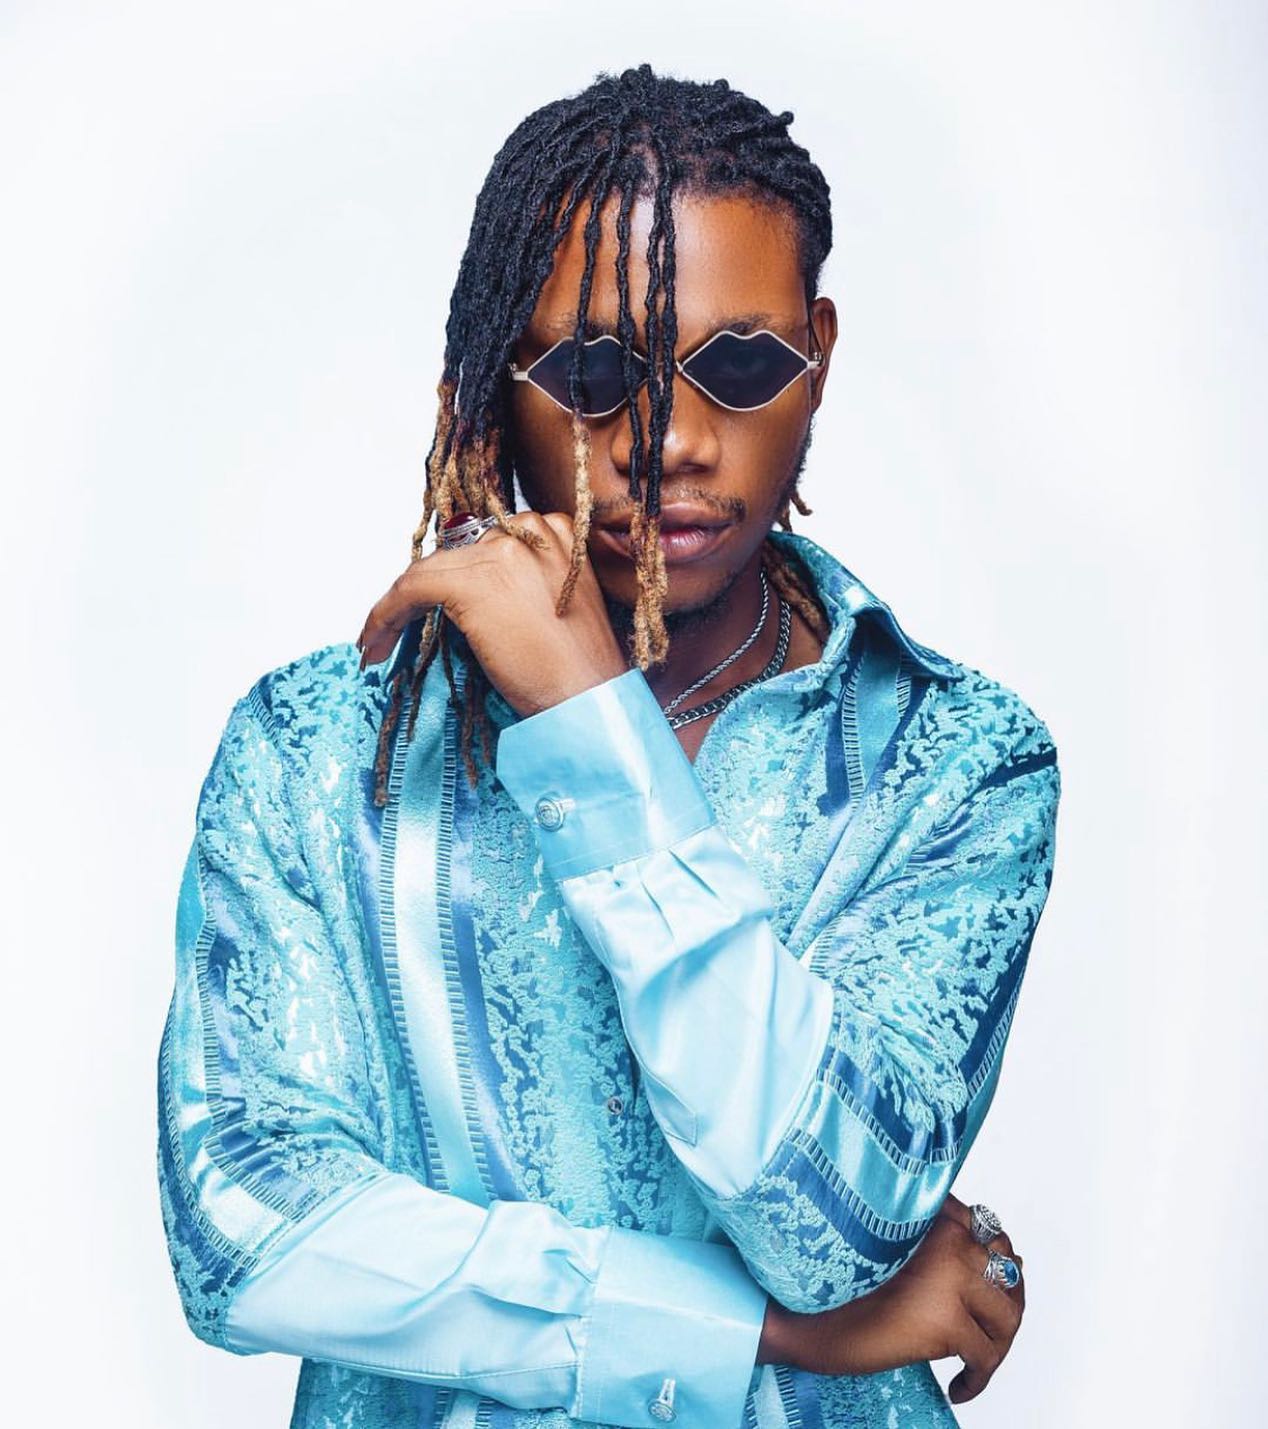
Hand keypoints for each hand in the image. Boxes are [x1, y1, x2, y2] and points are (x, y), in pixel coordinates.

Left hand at [356, 512, 626, 715]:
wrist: (591, 700)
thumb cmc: (580, 670)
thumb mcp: (561, 606)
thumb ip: (526, 583)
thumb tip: (474, 595)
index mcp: (559, 532)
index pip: (487, 540)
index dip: (456, 571)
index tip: (434, 604)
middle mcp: (531, 530)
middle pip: (456, 552)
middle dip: (427, 590)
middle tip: (400, 627)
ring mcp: (502, 553)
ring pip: (428, 568)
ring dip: (397, 606)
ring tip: (380, 641)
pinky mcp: (474, 582)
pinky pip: (410, 588)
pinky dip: (384, 616)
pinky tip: (374, 644)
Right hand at [758, 1192, 1024, 1405]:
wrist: (801, 1313)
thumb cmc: (838, 1282)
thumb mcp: (898, 1252)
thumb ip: (945, 1249)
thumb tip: (1015, 1263)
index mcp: (934, 1214)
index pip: (990, 1232)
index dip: (993, 1263)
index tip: (981, 1289)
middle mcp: (949, 1237)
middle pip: (1008, 1270)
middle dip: (1006, 1302)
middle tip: (987, 1327)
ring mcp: (950, 1277)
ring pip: (1008, 1314)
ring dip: (999, 1341)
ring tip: (978, 1357)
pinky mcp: (945, 1320)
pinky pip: (987, 1357)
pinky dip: (980, 1379)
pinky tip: (960, 1386)